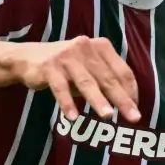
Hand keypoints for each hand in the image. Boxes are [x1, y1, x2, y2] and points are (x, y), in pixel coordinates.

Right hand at [12, 37, 139, 123]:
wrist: (28, 58)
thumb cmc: (66, 67)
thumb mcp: (89, 70)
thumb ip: (105, 81)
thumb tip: (127, 104)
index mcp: (101, 47)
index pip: (122, 71)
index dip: (131, 91)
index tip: (136, 109)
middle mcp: (86, 48)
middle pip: (108, 78)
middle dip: (122, 99)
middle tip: (134, 117)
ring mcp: (67, 57)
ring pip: (86, 82)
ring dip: (98, 100)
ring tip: (108, 116)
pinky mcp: (50, 67)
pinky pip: (60, 88)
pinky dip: (67, 103)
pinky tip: (73, 117)